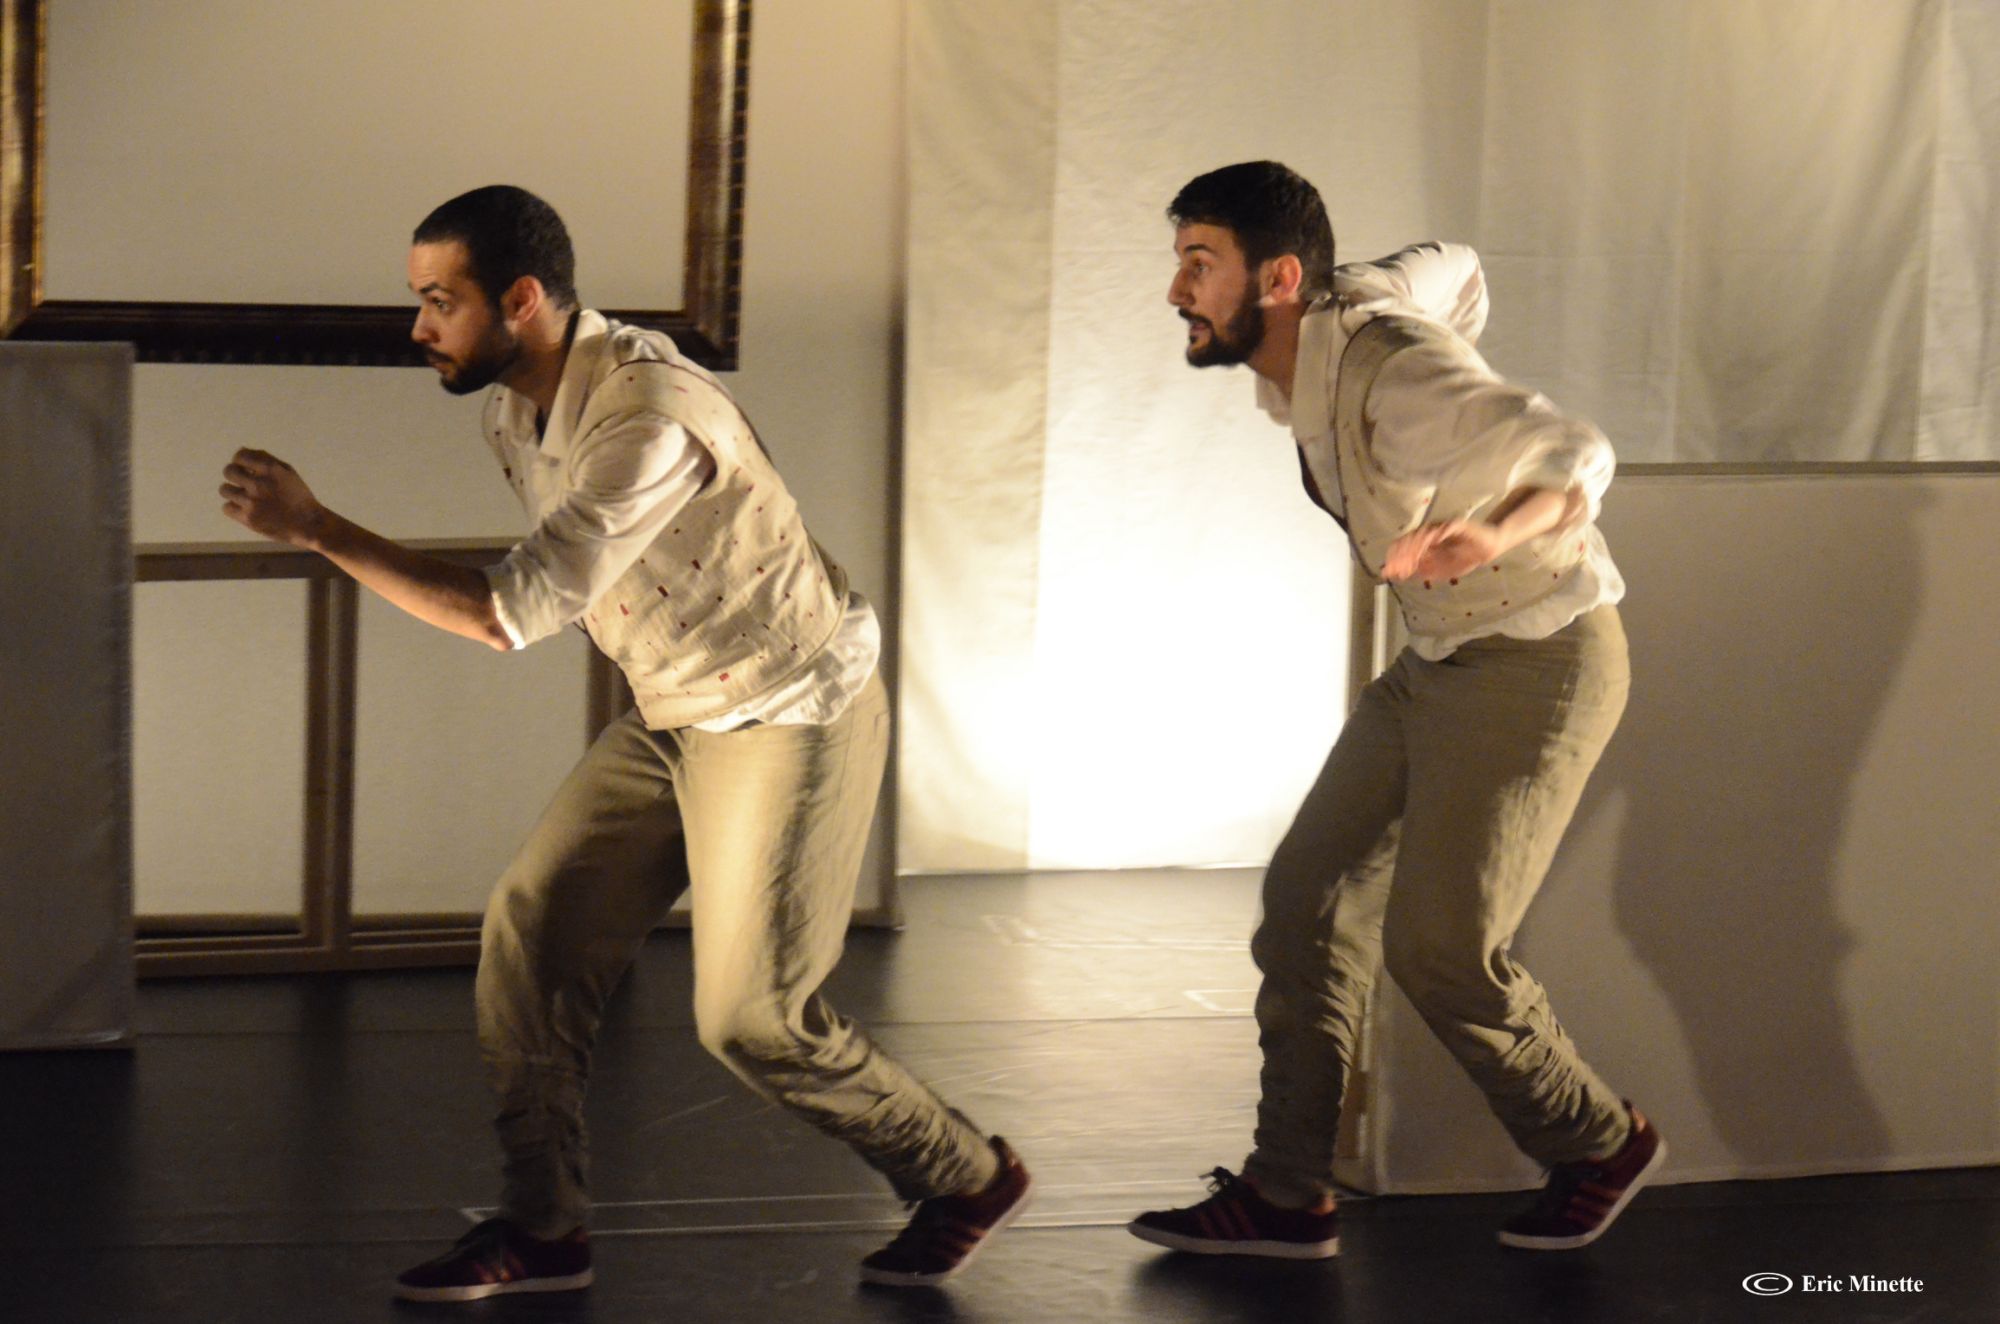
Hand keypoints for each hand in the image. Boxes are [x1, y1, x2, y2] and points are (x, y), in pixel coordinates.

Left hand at [220, 448, 324, 546]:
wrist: (309, 524)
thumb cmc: (298, 496)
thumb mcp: (288, 472)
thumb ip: (265, 459)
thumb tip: (240, 450)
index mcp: (271, 469)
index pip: (240, 456)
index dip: (240, 461)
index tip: (245, 468)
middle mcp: (259, 483)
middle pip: (228, 471)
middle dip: (234, 475)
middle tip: (244, 484)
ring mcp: (252, 502)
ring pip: (224, 490)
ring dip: (233, 493)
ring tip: (246, 498)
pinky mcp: (248, 519)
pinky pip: (226, 508)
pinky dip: (234, 508)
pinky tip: (246, 510)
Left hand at [1381, 519, 1503, 581]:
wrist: (1486, 548)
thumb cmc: (1462, 558)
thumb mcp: (1438, 570)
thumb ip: (1419, 570)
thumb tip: (1394, 574)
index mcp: (1422, 541)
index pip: (1403, 545)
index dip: (1394, 559)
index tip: (1389, 573)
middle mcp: (1429, 531)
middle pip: (1410, 538)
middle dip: (1402, 555)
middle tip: (1398, 570)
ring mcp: (1443, 527)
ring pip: (1425, 533)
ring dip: (1417, 547)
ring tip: (1412, 560)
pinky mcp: (1458, 525)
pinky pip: (1447, 527)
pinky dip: (1439, 534)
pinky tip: (1434, 542)